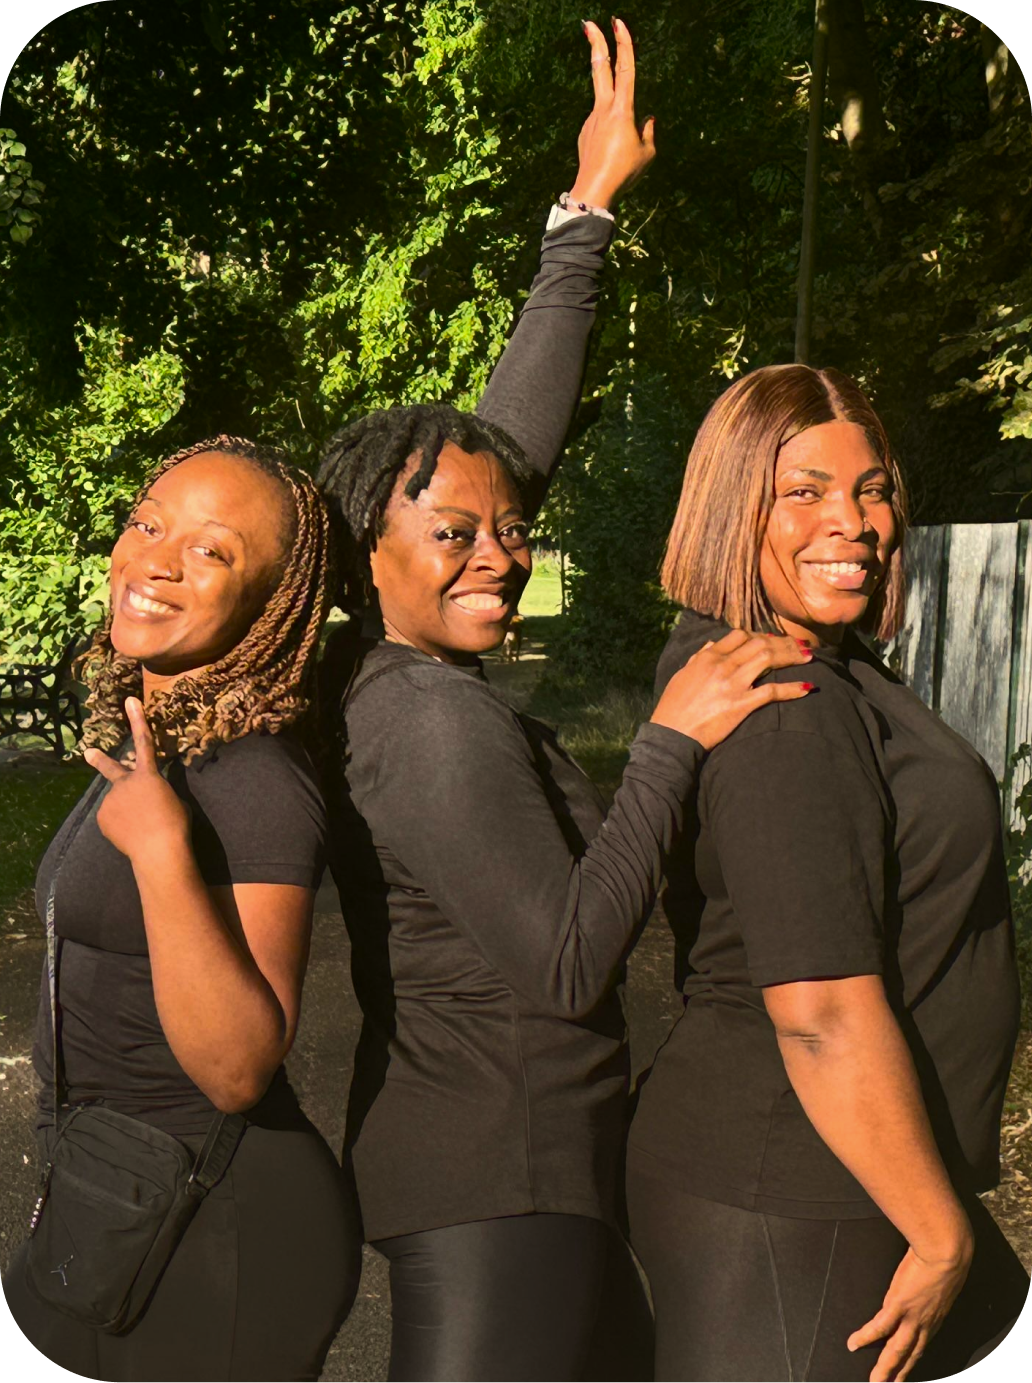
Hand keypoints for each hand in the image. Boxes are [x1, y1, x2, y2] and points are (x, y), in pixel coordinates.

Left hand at [83, 697, 189, 860]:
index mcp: (148, 775)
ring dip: (125, 811)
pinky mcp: (102, 818)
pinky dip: (120, 825)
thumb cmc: (175, 823)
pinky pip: (111, 819)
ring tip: (139, 827)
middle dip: (99, 760)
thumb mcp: (174, 800)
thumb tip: (145, 796)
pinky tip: (130, 834)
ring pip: (117, 803)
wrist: (158, 849)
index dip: (138, 719)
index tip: (130, 701)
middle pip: (110, 768)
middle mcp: (125, 783)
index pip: (144, 741)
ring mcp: (110, 801)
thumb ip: (156, 792)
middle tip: (88, 752)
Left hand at [569, 18, 655, 208]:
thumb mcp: (647, 153)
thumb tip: (648, 120)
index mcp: (622, 109)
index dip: (623, 43)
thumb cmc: (624, 173)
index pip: (625, 68)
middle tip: (589, 23)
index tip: (618, 22)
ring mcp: (592, 120)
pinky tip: (612, 156)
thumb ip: (649, 132)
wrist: (594, 191)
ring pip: (604, 103)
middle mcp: (604, 109)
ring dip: (614, 114)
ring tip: (620, 151)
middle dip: (596, 43)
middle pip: (599, 68)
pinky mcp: (585, 133)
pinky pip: (602, 125)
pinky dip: (610, 133)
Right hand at [650, 630, 813, 748]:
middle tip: (800, 645)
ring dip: (792, 656)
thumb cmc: (673, 707)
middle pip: (760, 643)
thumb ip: (698, 658)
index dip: (760, 635)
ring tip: (809, 657)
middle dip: (783, 642)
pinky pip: (772, 692)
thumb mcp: (682, 675)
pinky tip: (807, 687)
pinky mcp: (741, 704)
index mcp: (708, 657)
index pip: (739, 635)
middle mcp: (722, 665)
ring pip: (769, 659)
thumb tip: (710, 644)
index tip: (772, 640)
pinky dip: (792, 689)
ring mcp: (733, 683)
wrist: (672, 734)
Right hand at [847, 1237, 972, 1382]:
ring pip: (896, 1351)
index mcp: (934, 1318)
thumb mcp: (943, 1279)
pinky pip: (879, 1327)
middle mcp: (925, 1324)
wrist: (946, 1254)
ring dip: (885, 1369)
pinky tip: (853, 1344)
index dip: (911, 1361)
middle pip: (909, 1356)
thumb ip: (933, 1288)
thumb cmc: (947, 1259)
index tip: (904, 1373)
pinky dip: (865, 1337)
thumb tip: (926, 1284)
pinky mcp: (898, 1305)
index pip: (921, 1346)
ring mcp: (911, 1317)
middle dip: (899, 1375)